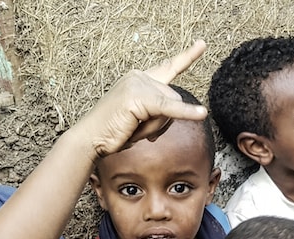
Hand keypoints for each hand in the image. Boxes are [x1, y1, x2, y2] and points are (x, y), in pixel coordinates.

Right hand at [80, 40, 208, 156]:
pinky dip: (186, 113)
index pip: (169, 66)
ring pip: (171, 107)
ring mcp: (138, 84)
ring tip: (133, 129)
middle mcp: (139, 76)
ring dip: (157, 127)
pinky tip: (202, 113)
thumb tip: (178, 111)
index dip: (187, 56)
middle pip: (174, 99)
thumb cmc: (116, 131)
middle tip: (137, 130)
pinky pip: (169, 108)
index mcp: (140, 78)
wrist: (91, 139)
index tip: (202, 44)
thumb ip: (161, 111)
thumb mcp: (143, 118)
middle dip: (162, 121)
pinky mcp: (139, 98)